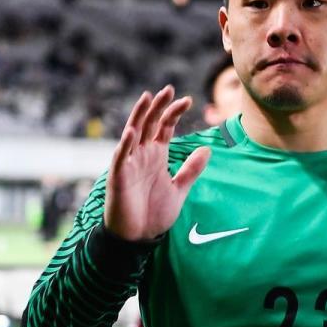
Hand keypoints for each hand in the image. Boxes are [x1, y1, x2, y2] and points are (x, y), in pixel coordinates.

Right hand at [104, 85, 210, 240]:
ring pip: (133, 133)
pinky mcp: (119, 177)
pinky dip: (125, 144)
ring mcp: (129, 164)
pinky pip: (121, 157)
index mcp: (157, 156)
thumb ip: (191, 170)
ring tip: (148, 98)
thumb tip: (207, 149)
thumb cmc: (154, 213)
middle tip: (169, 89)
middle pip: (149, 124)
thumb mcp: (179, 189)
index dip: (174, 113)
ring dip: (140, 116)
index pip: (164, 127)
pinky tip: (132, 131)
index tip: (189, 100)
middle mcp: (142, 155)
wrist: (138, 237)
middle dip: (158, 106)